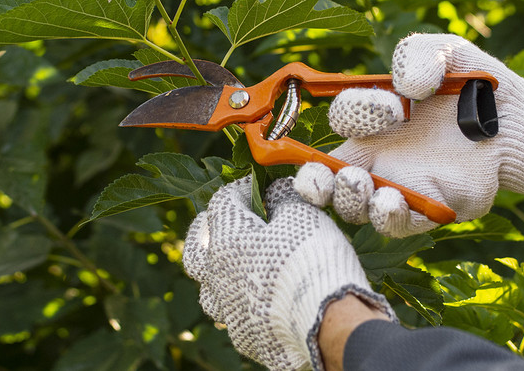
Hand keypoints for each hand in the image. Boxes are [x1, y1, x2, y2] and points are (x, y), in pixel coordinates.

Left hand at [183, 177, 395, 369]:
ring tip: (234, 268)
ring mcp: (228, 311)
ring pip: (209, 290)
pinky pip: (234, 317)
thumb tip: (276, 190)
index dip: (241, 189)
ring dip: (217, 275)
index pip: (222, 202)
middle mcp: (217, 277)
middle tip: (217, 224)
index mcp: (226, 240)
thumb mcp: (302, 214)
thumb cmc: (311, 260)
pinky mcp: (244, 337)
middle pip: (195, 250)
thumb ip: (283, 197)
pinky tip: (258, 302)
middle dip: (204, 233)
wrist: (327, 323)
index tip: (259, 186)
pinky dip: (242, 305)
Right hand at [294, 33, 523, 237]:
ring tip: (362, 185)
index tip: (393, 107)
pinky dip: (387, 217)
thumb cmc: (477, 85)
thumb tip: (406, 86)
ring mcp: (400, 187)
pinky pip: (397, 224)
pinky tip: (390, 202)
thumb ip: (418, 55)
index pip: (341, 121)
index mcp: (374, 119)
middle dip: (314, 180)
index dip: (354, 113)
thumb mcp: (448, 53)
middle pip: (326, 178)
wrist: (521, 122)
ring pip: (354, 207)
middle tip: (324, 175)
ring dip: (349, 199)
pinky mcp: (429, 210)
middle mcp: (378, 157)